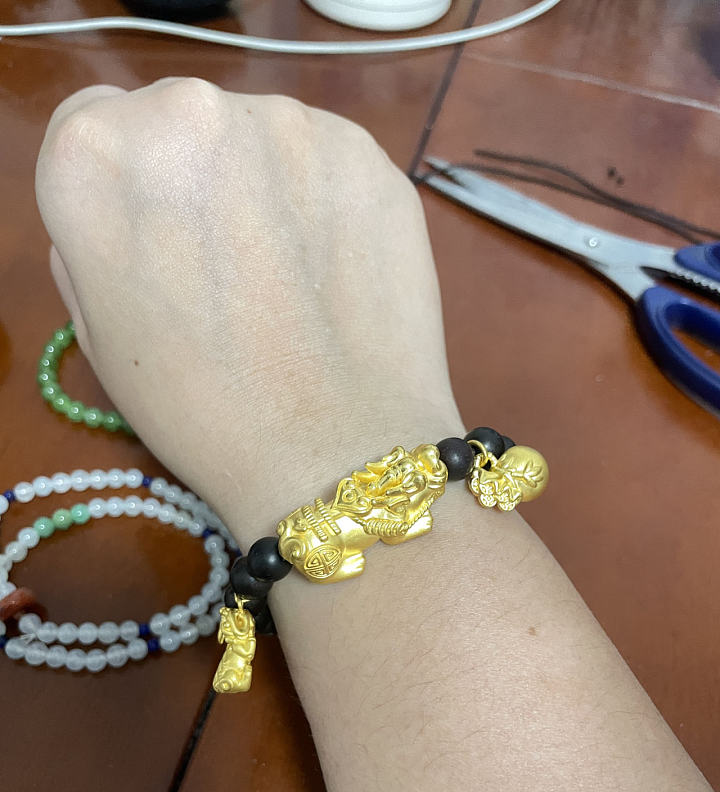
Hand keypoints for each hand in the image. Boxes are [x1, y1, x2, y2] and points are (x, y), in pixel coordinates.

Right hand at [35, 78, 464, 541]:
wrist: (334, 452)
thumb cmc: (201, 411)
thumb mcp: (101, 333)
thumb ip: (94, 241)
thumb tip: (126, 209)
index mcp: (95, 156)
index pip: (90, 124)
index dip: (123, 187)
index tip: (154, 237)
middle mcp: (187, 112)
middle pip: (177, 120)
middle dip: (193, 177)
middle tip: (226, 263)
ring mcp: (289, 123)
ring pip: (258, 134)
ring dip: (263, 183)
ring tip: (287, 275)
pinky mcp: (366, 151)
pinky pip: (325, 158)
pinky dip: (323, 198)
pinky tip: (332, 269)